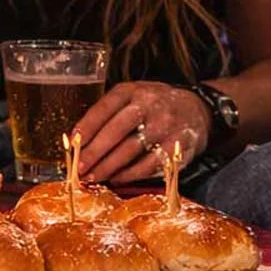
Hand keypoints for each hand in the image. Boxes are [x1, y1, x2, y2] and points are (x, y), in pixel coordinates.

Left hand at [71, 82, 210, 183]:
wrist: (198, 110)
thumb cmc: (154, 106)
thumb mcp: (132, 97)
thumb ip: (109, 113)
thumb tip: (80, 141)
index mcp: (133, 91)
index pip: (105, 107)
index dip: (86, 126)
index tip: (73, 143)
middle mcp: (150, 106)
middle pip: (116, 130)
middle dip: (94, 152)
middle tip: (79, 168)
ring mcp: (165, 126)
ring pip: (131, 150)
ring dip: (108, 167)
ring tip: (93, 177)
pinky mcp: (178, 146)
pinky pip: (149, 165)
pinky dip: (130, 174)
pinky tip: (117, 179)